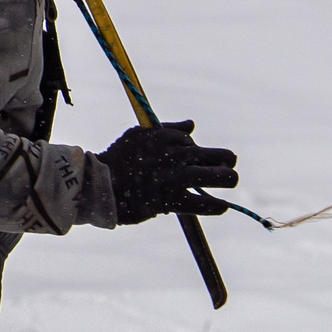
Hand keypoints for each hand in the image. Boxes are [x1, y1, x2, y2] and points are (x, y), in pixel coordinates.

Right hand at [98, 120, 239, 224]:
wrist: (102, 184)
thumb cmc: (119, 158)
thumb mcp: (140, 134)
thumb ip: (169, 129)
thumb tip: (192, 124)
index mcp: (168, 138)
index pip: (192, 142)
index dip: (194, 151)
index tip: (191, 158)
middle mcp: (177, 156)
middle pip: (219, 156)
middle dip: (227, 160)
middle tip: (228, 167)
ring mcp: (177, 178)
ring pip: (218, 177)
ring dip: (228, 179)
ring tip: (230, 181)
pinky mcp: (173, 200)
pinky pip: (202, 204)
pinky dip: (215, 206)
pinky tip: (223, 206)